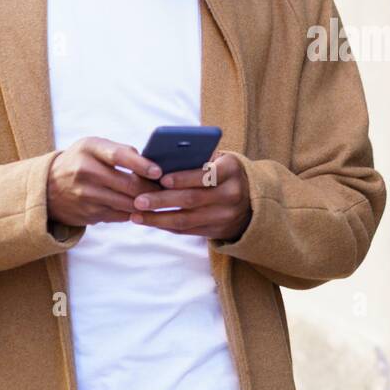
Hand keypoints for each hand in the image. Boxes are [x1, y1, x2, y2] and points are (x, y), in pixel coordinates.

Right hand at [47, 137, 163, 226]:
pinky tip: (144, 210)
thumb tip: (152, 163)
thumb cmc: (81, 161)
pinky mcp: (89, 214)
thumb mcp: (93, 147)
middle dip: (151, 189)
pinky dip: (134, 213)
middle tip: (168, 189)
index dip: (141, 165)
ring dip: (146, 204)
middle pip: (127, 185)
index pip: (119, 156)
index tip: (159, 172)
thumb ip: (120, 151)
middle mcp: (84, 172)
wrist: (48, 187)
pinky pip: (120, 216)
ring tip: (161, 200)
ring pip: (126, 203)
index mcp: (88, 149)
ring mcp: (85, 196)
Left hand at [130, 151, 251, 240]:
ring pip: (187, 219)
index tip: (161, 179)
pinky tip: (150, 222)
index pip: (206, 174)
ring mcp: (225, 215)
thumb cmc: (223, 172)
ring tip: (137, 215)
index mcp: (231, 170)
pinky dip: (166, 226)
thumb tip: (161, 160)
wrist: (252, 199)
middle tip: (138, 200)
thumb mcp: (219, 160)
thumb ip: (197, 159)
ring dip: (158, 218)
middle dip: (162, 201)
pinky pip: (187, 230)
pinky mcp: (218, 231)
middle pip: (192, 199)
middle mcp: (231, 194)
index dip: (184, 178)